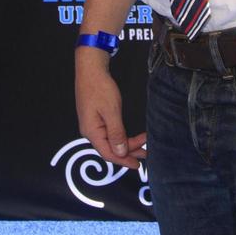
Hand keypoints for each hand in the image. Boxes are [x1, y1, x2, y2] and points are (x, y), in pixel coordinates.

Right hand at [75, 55, 146, 169]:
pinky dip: (121, 135)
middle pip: (110, 147)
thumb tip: (120, 152)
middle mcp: (90, 131)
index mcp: (92, 132)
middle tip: (145, 154)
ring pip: (110, 140)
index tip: (138, 165)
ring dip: (126, 143)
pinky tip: (129, 136)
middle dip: (128, 151)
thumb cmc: (100, 87)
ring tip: (142, 146)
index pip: (109, 153)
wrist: (90, 68)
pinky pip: (108, 132)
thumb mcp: (111, 111)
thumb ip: (116, 133)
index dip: (124, 160)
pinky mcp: (95, 117)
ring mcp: (92, 124)